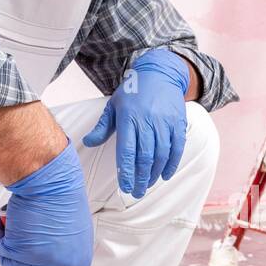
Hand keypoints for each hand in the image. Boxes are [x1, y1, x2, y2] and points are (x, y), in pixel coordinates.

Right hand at [0, 143, 93, 265]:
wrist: (50, 180)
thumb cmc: (58, 203)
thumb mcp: (68, 241)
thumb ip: (57, 265)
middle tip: (14, 255)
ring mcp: (46, 263)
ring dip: (8, 252)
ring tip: (17, 230)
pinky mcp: (27, 252)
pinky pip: (4, 254)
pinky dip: (1, 238)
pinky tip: (10, 222)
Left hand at [82, 48, 189, 197]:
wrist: (159, 73)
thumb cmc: (133, 92)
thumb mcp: (113, 106)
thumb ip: (102, 127)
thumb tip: (88, 143)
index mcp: (129, 118)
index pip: (127, 151)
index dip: (126, 171)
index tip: (124, 187)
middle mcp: (147, 121)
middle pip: (145, 157)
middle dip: (140, 178)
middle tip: (136, 192)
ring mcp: (164, 122)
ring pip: (161, 155)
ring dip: (154, 173)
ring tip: (147, 184)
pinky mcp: (178, 123)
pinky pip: (177, 148)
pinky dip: (172, 164)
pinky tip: (165, 175)